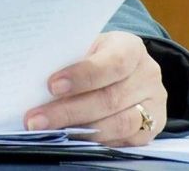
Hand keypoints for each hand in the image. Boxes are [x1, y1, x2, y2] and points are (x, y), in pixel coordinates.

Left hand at [24, 32, 165, 145]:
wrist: (127, 68)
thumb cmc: (98, 55)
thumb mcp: (86, 46)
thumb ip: (68, 59)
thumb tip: (34, 82)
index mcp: (131, 48)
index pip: (112, 62)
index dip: (82, 76)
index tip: (51, 86)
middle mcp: (147, 75)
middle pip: (109, 98)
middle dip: (69, 112)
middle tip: (36, 120)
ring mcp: (154, 104)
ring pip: (118, 124)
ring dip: (79, 132)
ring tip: (49, 132)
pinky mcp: (153, 128)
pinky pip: (124, 141)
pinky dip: (96, 142)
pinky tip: (72, 140)